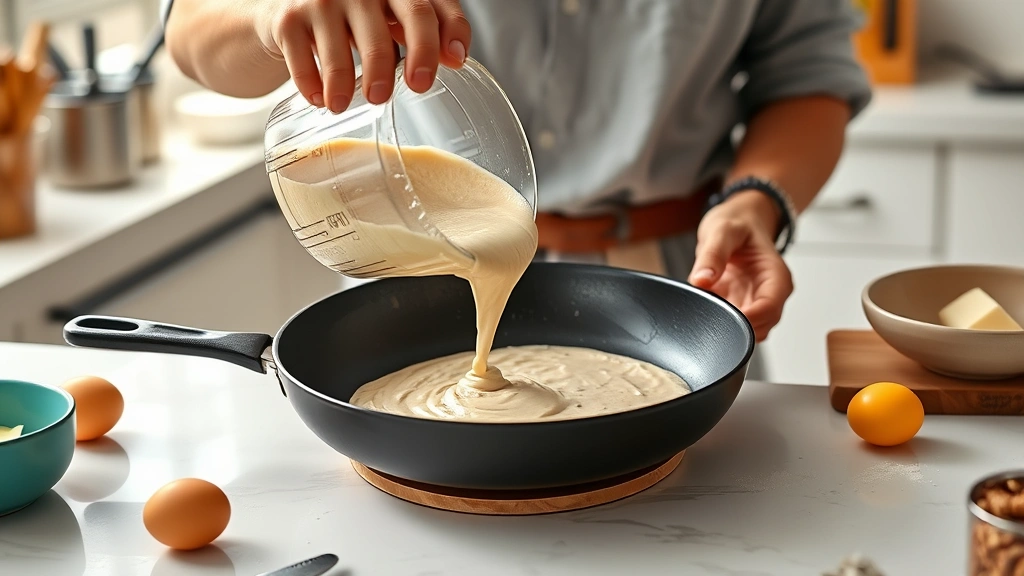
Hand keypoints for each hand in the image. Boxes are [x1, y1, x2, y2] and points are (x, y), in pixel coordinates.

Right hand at [254, 0, 470, 112]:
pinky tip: (319, 98)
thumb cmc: (355, 18)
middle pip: (383, 30)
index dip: (443, 37)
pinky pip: (302, 59)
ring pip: (338, 51)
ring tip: (343, 105)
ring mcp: (321, 0)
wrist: (291, 9)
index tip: (449, 66)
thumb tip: (456, 58)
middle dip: (386, 69)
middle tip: (385, 98)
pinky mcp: (288, 19)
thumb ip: (428, 32)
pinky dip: (311, 84)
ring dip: (342, 85)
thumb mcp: (394, 18)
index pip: (429, 7)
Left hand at [687, 192, 793, 341]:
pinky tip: (705, 307)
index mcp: (776, 277)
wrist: (738, 223)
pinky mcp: (740, 307)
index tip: (723, 318)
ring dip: (725, 324)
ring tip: (706, 306)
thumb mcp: (723, 230)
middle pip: (760, 326)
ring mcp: (755, 303)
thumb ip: (712, 254)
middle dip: (735, 326)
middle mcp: (770, 294)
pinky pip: (731, 324)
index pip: (770, 309)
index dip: (748, 319)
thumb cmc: (738, 225)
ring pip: (746, 331)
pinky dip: (717, 320)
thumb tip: (702, 280)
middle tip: (707, 313)